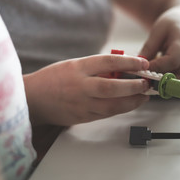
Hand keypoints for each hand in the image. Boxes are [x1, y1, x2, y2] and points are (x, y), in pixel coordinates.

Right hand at [24, 54, 149, 125]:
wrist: (33, 99)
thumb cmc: (54, 79)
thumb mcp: (74, 65)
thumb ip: (98, 67)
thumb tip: (124, 69)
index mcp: (78, 68)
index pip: (109, 62)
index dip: (129, 62)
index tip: (143, 63)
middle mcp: (80, 86)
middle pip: (112, 87)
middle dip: (134, 86)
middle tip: (146, 83)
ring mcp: (82, 104)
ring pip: (112, 105)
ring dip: (132, 101)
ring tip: (144, 96)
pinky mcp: (83, 117)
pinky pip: (107, 114)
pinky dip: (122, 109)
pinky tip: (131, 104)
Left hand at [139, 8, 179, 80]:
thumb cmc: (171, 25)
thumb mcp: (157, 31)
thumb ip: (149, 49)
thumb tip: (137, 66)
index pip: (172, 60)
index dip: (157, 67)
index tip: (142, 69)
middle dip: (167, 84)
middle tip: (149, 82)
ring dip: (167, 87)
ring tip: (150, 82)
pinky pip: (179, 84)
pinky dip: (168, 85)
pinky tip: (154, 81)